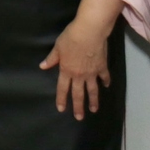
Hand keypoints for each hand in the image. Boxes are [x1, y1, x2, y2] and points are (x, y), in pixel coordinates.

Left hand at [39, 0, 122, 119]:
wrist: (89, 32)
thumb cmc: (70, 37)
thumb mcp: (58, 47)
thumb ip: (52, 58)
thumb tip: (42, 66)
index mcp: (66, 71)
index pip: (63, 88)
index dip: (62, 99)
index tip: (61, 109)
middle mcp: (79, 75)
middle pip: (78, 94)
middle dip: (78, 107)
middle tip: (79, 118)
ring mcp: (92, 73)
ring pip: (92, 90)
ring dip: (93, 101)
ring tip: (94, 109)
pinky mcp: (102, 67)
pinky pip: (104, 77)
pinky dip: (106, 82)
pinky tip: (107, 86)